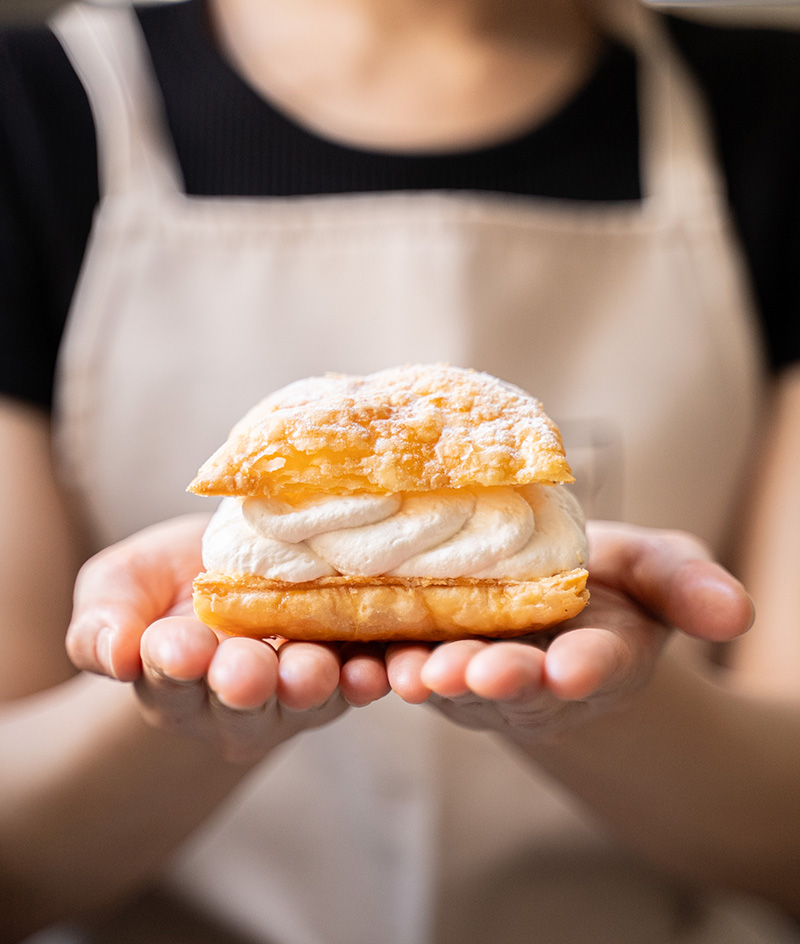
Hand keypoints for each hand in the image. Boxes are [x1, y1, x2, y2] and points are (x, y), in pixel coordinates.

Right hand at [66, 515, 389, 762]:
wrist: (234, 563)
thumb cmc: (167, 582)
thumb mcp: (119, 588)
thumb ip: (102, 624)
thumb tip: (112, 653)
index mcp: (174, 680)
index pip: (169, 677)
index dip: (173, 662)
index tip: (176, 648)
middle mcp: (237, 700)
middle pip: (242, 701)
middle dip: (244, 683)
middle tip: (244, 670)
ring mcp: (296, 689)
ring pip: (304, 695)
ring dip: (311, 683)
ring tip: (312, 669)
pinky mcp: (347, 668)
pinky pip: (360, 677)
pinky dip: (368, 676)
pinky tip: (374, 668)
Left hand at [386, 521, 753, 742]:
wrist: (545, 594)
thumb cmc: (606, 580)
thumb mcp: (656, 571)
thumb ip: (687, 588)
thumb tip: (739, 612)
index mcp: (594, 653)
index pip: (595, 664)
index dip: (586, 667)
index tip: (575, 669)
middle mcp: (532, 672)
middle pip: (515, 681)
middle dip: (500, 679)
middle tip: (481, 674)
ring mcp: (475, 667)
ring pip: (453, 679)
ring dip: (432, 678)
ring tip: (412, 673)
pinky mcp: (427, 652)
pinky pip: (402, 661)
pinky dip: (379, 665)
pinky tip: (354, 660)